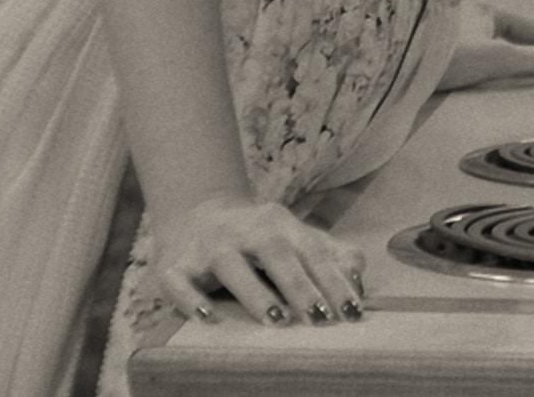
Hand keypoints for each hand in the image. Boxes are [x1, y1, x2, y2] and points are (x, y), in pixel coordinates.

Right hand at [154, 193, 370, 327]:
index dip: (333, 280)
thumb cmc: (256, 237)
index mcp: (279, 223)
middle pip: (275, 253)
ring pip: (231, 265)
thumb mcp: (293, 237)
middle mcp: (244, 229)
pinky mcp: (175, 265)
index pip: (312, 251)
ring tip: (277, 320)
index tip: (351, 311)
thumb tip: (358, 275)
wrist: (194, 213)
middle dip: (300, 285)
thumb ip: (329, 254)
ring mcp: (208, 245)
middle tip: (320, 317)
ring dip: (255, 293)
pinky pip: (180, 282)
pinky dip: (192, 301)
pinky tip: (208, 319)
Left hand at [436, 0, 533, 91]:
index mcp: (487, 9)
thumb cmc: (448, 57)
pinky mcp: (440, 59)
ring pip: (496, 53)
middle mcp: (470, 18)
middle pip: (515, 40)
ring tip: (533, 87)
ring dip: (516, 69)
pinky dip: (496, 77)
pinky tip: (500, 90)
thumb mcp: (498, 57)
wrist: (399, 69)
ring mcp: (454, 38)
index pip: (533, 29)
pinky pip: (479, 66)